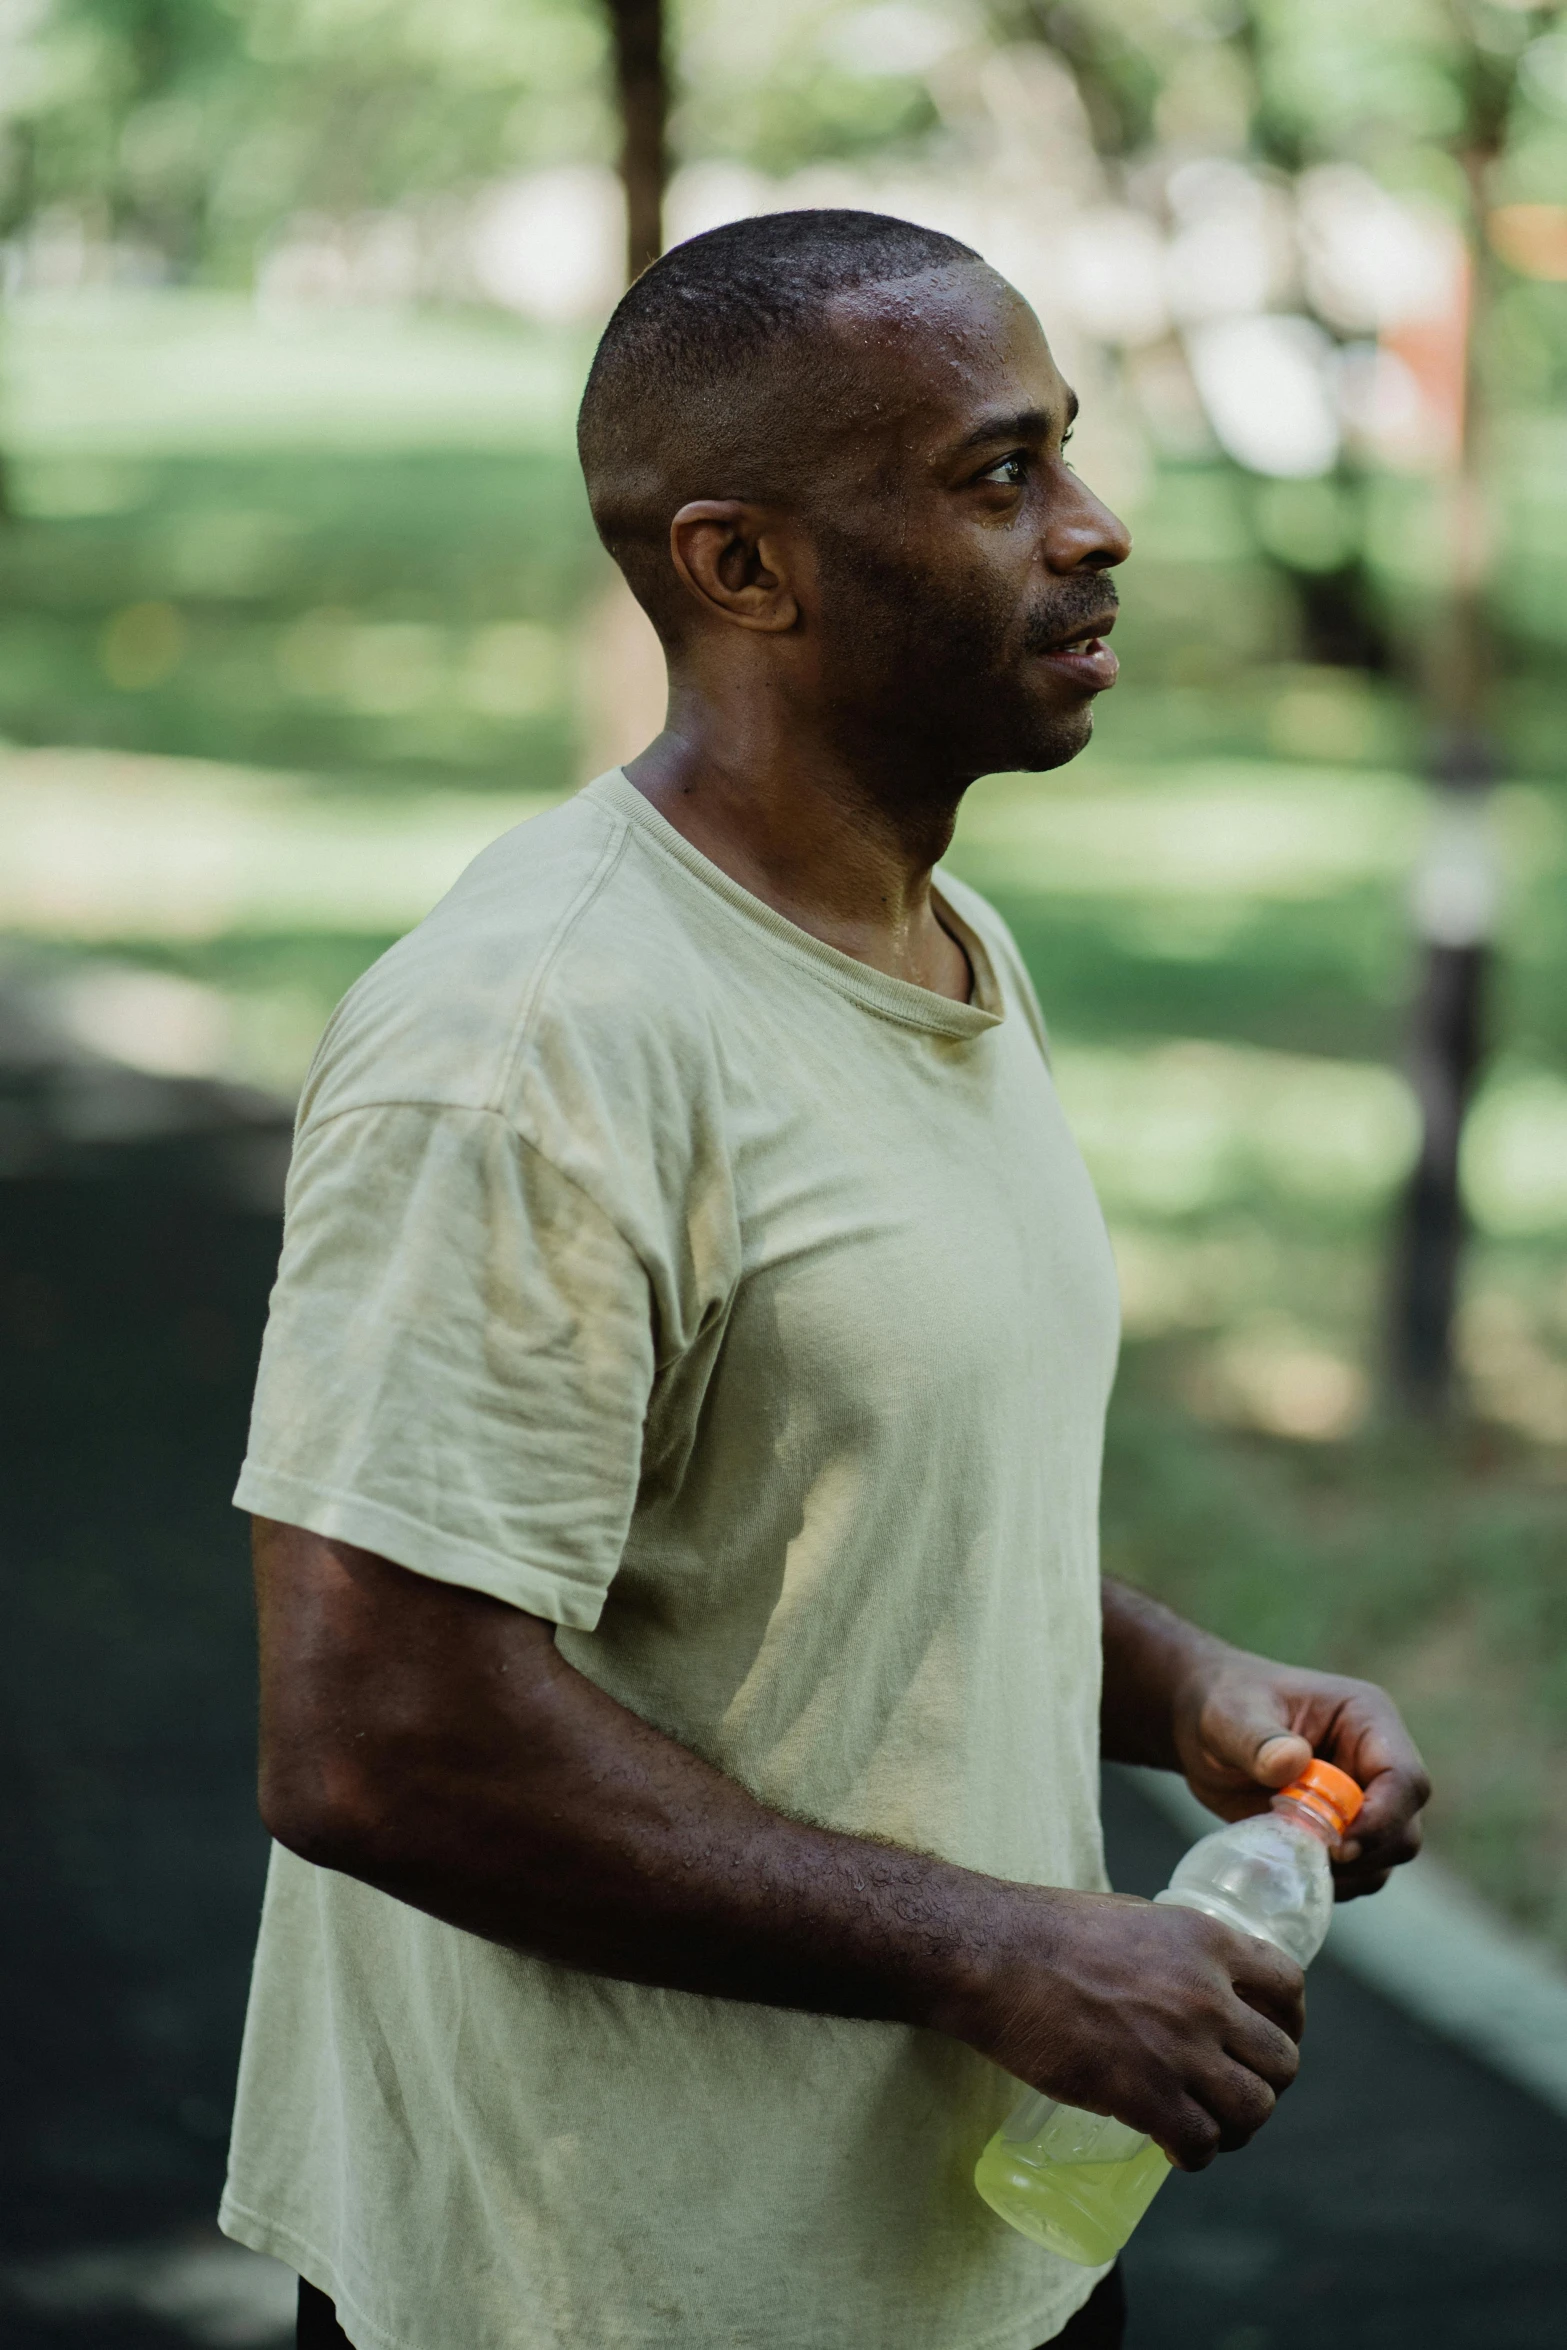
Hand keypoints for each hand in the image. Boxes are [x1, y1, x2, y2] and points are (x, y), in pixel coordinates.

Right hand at [942, 1885, 1303, 2171]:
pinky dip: (1196, 2155)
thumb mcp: (1132, 1917)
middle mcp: (1207, 1994)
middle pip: (1282, 2061)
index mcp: (1206, 1940)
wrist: (996, 1959)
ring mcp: (1180, 2048)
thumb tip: (1185, 1975)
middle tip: (1236, 2093)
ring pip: (1253, 2110)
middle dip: (1266, 2084)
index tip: (1270, 2038)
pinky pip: (1201, 2143)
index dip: (1289, 2022)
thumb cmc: (1047, 1931)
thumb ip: (1173, 1949)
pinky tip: (1176, 2150)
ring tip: (1211, 2129)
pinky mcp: (1144, 2095)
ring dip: (1238, 2128)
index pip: (1289, 1987)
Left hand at [1171, 1650, 1430, 1899]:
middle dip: (1366, 1851)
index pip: (1404, 1779)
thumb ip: (1258, 1739)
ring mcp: (1363, 1799)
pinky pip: (1359, 1872)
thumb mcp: (1232, 1715)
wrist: (1201, 1727)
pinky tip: (1290, 1864)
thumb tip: (1291, 1763)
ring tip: (1292, 1852)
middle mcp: (1375, 1762)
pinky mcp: (1343, 1830)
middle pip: (1405, 1826)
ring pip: (1387, 1856)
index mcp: (1366, 1719)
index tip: (1338, 1846)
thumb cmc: (1223, 1704)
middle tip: (1312, 1854)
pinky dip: (1333, 1880)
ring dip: (1349, 1871)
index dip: (1383, 1819)